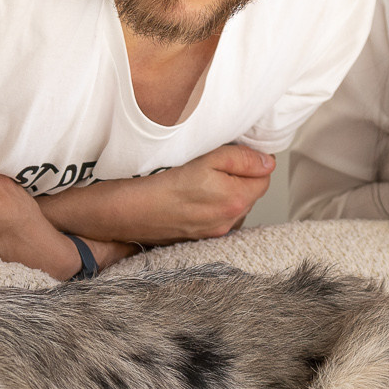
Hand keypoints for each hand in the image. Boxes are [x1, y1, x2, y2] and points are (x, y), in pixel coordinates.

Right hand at [41, 144, 275, 245]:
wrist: (122, 212)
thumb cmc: (156, 183)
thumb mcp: (204, 159)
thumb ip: (240, 159)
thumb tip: (266, 162)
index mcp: (234, 201)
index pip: (264, 177)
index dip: (253, 160)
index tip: (236, 150)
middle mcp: (226, 222)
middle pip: (249, 192)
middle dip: (240, 176)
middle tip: (214, 160)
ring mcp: (211, 233)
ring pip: (232, 205)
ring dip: (224, 190)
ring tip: (199, 177)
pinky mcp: (194, 238)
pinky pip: (214, 217)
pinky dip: (209, 204)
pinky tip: (190, 194)